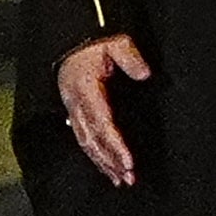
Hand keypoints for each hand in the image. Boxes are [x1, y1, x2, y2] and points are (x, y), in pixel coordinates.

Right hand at [54, 32, 149, 187]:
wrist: (71, 36)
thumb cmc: (91, 40)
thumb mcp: (114, 40)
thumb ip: (130, 57)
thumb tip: (145, 73)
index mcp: (85, 89)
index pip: (102, 123)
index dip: (115, 145)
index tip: (128, 161)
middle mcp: (76, 103)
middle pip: (92, 139)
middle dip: (110, 161)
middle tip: (128, 178)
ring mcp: (72, 107)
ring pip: (85, 142)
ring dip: (102, 162)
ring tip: (118, 179)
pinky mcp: (73, 109)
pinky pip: (81, 136)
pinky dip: (93, 153)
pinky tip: (103, 165)